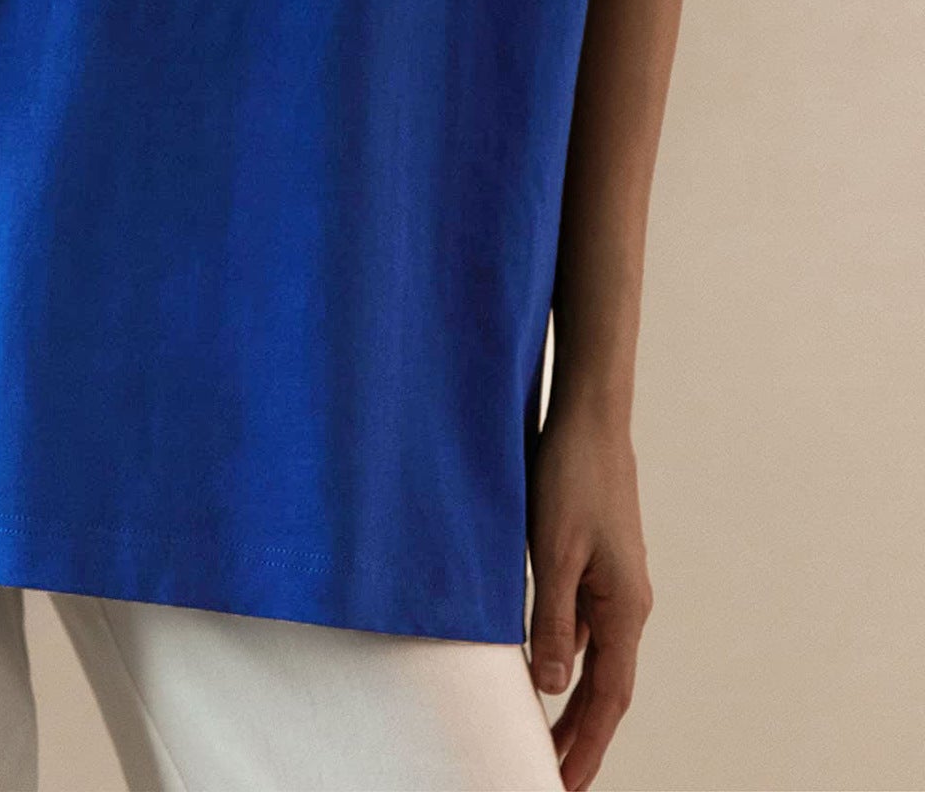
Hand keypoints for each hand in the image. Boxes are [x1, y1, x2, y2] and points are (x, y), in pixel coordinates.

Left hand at [526, 404, 652, 790]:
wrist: (590, 416)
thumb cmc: (572, 476)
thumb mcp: (553, 550)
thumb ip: (553, 619)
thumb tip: (552, 686)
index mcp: (624, 607)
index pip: (609, 696)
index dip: (587, 744)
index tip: (564, 785)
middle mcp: (626, 602)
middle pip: (607, 686)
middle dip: (582, 734)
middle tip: (554, 776)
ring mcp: (614, 582)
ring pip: (594, 657)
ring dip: (573, 699)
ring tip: (545, 737)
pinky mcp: (596, 562)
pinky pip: (584, 625)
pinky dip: (567, 656)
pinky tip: (544, 667)